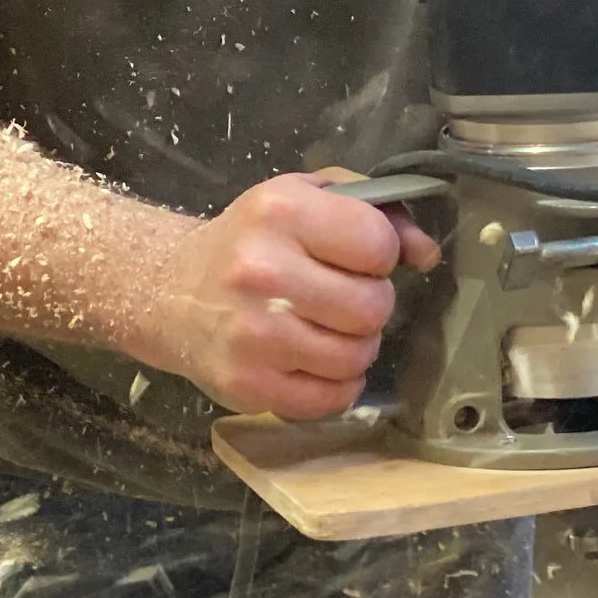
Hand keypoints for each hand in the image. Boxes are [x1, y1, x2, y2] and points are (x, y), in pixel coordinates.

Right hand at [141, 172, 438, 420]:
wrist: (170, 291)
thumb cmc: (254, 239)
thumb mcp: (309, 197)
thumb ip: (379, 211)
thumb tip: (427, 254)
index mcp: (282, 211)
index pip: (377, 244)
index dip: (381, 255)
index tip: (358, 258)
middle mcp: (261, 270)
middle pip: (372, 307)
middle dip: (371, 304)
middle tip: (346, 299)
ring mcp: (251, 333)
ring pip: (355, 356)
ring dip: (356, 347)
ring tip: (330, 330)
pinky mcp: (245, 384)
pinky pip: (330, 399)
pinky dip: (337, 386)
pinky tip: (316, 363)